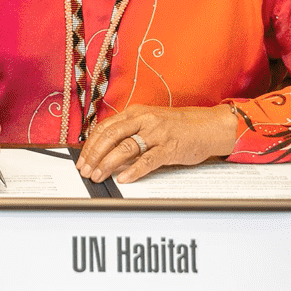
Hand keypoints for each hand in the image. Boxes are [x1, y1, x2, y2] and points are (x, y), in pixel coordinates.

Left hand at [76, 105, 238, 182]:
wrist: (209, 125)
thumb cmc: (179, 126)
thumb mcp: (151, 123)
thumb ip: (130, 134)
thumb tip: (108, 153)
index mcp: (136, 112)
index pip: (105, 127)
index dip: (90, 145)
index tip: (82, 159)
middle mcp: (144, 120)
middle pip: (110, 136)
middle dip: (94, 155)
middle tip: (85, 170)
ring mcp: (157, 133)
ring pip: (125, 147)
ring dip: (107, 164)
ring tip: (98, 176)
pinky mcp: (170, 147)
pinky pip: (148, 160)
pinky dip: (133, 170)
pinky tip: (123, 178)